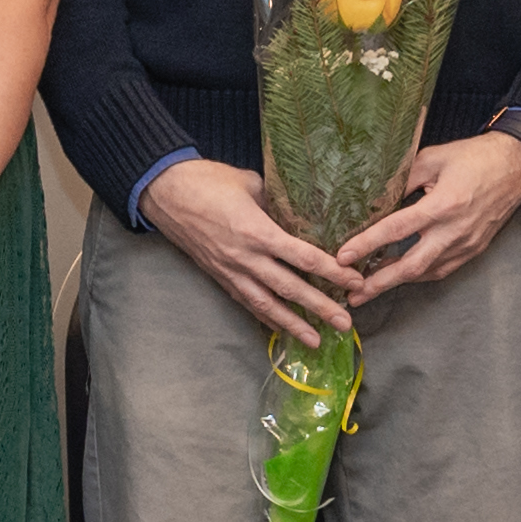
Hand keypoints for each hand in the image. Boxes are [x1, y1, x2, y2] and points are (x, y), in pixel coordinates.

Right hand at [139, 157, 353, 340]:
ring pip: (266, 304)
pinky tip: (280, 328)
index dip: (332, 272)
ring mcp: (231, 270)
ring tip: (315, 340)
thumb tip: (297, 212)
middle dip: (320, 308)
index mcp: (257, 231)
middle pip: (290, 288)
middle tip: (345, 324)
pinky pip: (246, 302)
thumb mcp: (250, 184)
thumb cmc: (208, 181)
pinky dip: (266, 317)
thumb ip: (276, 203)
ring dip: (293, 324)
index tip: (355, 281)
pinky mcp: (219, 276)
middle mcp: (246, 257)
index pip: (303, 257)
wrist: (165, 193)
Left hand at [343, 132, 520, 296]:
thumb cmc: (474, 157)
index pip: (397, 229)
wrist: (516, 165)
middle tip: (353, 296)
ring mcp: (467, 244)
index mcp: (443, 205)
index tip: (343, 257)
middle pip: (412, 265)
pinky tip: (401, 273)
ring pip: (427, 272)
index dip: (368, 244)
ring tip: (369, 287)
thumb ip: (403, 180)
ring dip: (397, 281)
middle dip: (380, 283)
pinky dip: (419, 274)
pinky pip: (442, 269)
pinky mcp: (474, 249)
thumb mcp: (433, 159)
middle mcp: (455, 231)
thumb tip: (374, 201)